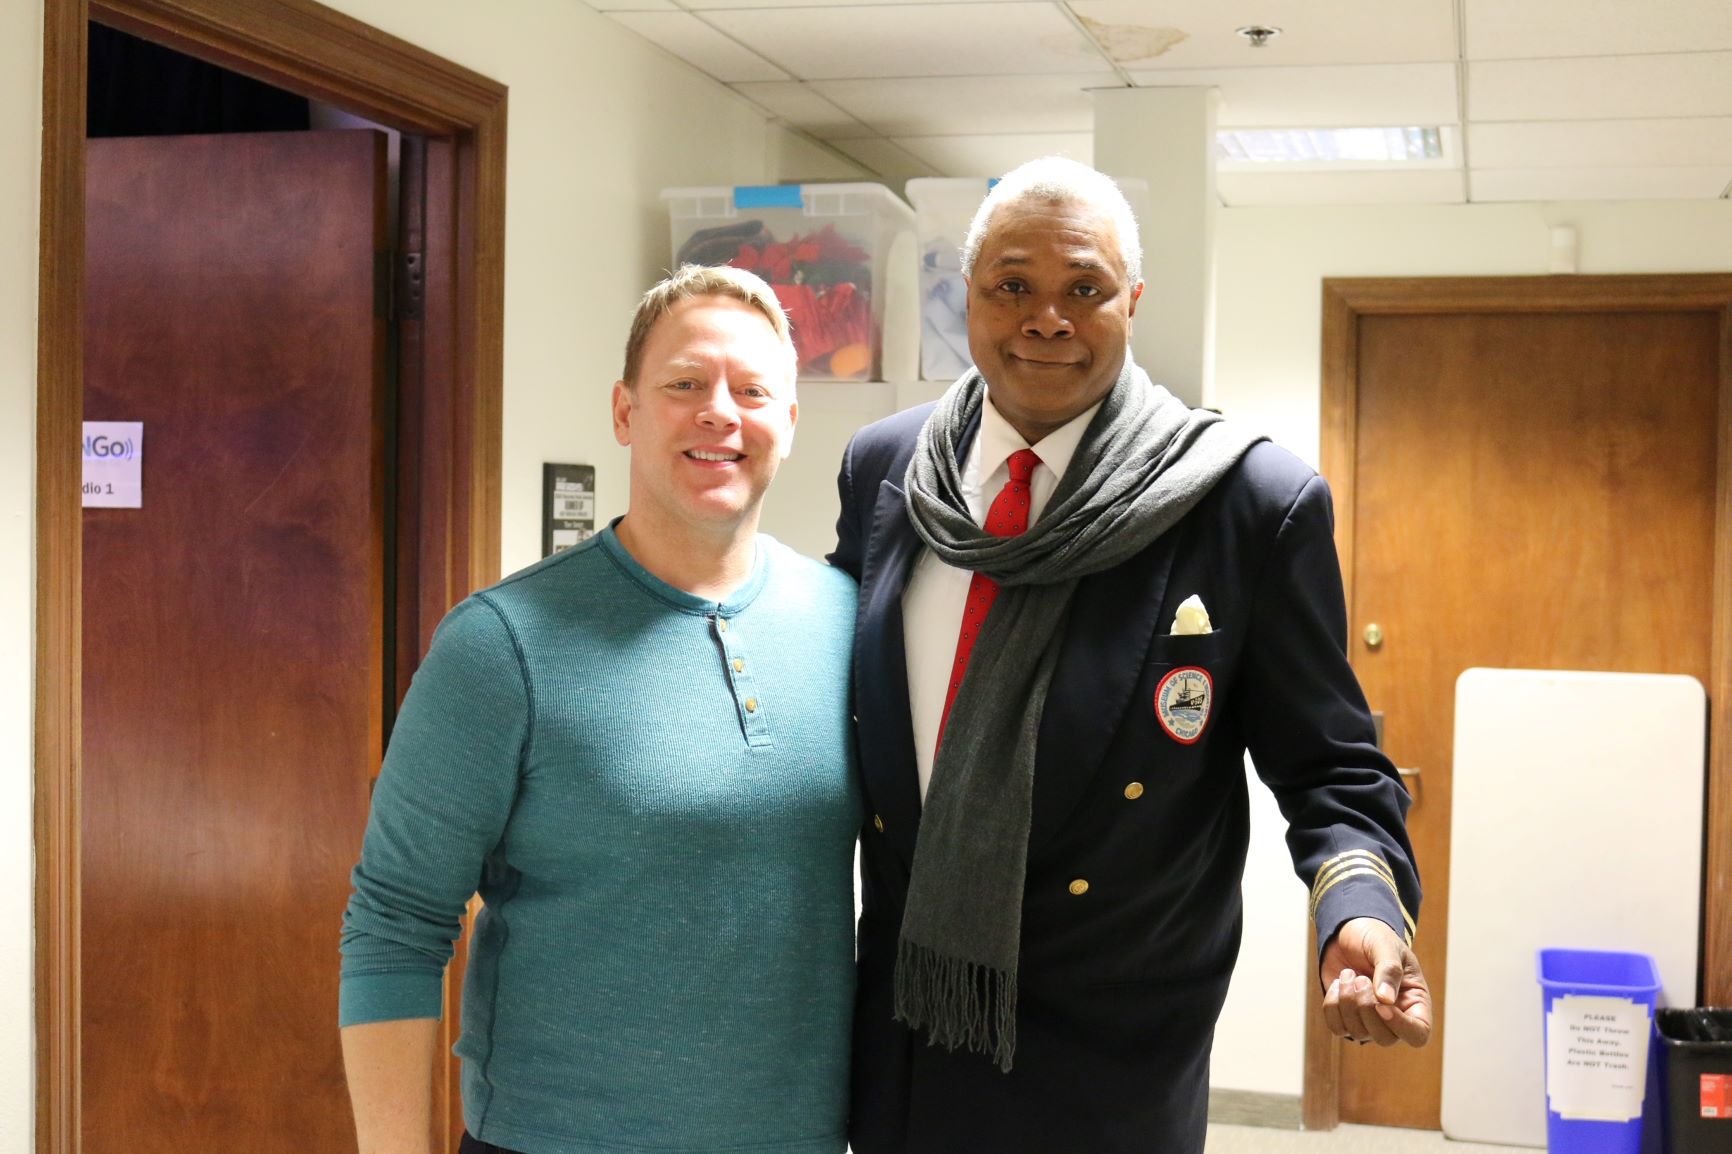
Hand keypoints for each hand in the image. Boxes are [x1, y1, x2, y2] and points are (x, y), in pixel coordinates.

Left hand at [1320, 916, 1431, 1047]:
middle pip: (1385, 1038)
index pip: (1418, 1034)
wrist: (1349, 933)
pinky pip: (1337, 1027)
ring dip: (1347, 1002)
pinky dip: (1332, 1006)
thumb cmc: (1375, 938)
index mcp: (1415, 1001)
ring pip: (1358, 1033)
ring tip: (1349, 974)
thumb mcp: (1386, 946)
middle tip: (1360, 978)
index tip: (1381, 1004)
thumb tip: (1386, 1000)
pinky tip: (1337, 984)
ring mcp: (1370, 1020)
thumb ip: (1389, 970)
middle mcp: (1395, 1017)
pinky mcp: (1346, 1017)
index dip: (1401, 1026)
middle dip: (1366, 1008)